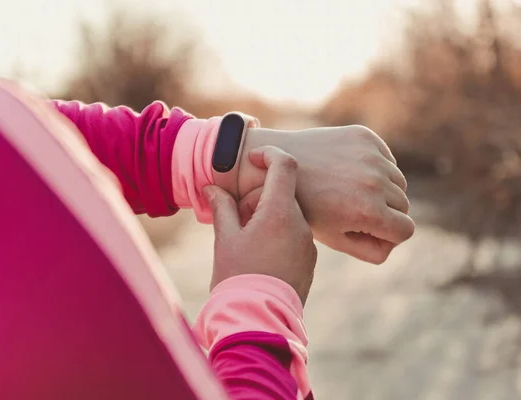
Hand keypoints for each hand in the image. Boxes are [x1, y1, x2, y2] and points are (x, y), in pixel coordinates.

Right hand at [203, 146, 316, 304]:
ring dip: (268, 217)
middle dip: (259, 197)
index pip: (285, 166)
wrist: (258, 320)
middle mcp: (301, 225)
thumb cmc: (237, 277)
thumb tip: (211, 188)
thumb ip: (222, 207)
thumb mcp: (225, 238)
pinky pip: (295, 235)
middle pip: (284, 193)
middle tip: (238, 217)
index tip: (253, 159)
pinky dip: (278, 234)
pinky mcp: (309, 261)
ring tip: (247, 241)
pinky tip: (260, 256)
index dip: (269, 155)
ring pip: (289, 215)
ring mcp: (308, 244)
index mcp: (280, 213)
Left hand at [237, 125, 414, 263]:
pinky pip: (387, 159)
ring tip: (351, 192)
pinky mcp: (365, 137)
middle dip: (385, 212)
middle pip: (403, 205)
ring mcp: (372, 156)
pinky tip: (349, 171)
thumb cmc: (304, 208)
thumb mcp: (335, 239)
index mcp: (368, 212)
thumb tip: (393, 241)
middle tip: (355, 211)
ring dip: (383, 189)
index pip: (406, 230)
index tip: (370, 230)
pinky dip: (376, 167)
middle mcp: (375, 182)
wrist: (277, 165)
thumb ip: (370, 250)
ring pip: (398, 181)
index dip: (389, 235)